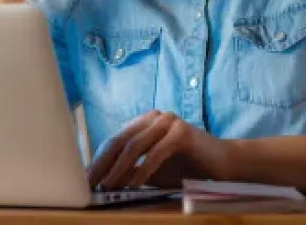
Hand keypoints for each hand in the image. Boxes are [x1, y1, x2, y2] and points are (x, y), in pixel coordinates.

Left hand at [87, 111, 232, 189]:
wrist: (221, 165)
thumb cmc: (185, 168)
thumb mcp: (152, 170)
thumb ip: (131, 171)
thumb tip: (101, 183)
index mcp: (145, 122)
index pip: (115, 140)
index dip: (98, 161)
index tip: (84, 182)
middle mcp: (155, 117)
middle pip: (121, 140)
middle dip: (103, 164)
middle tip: (90, 185)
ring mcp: (169, 121)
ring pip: (135, 145)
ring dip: (118, 169)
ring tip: (107, 188)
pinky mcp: (182, 131)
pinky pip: (156, 152)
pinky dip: (142, 171)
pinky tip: (133, 186)